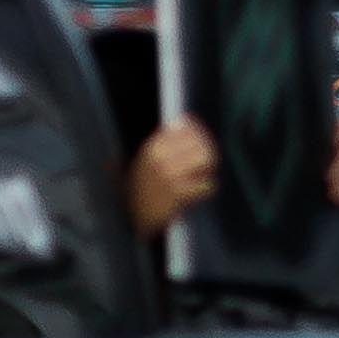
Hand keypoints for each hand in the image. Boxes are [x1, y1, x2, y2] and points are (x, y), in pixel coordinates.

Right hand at [123, 116, 215, 237]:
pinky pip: (207, 185)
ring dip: (207, 170)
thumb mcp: (147, 160)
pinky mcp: (178, 193)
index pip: (187, 129)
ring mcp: (169, 175)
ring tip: (201, 177)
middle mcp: (160, 157)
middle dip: (207, 153)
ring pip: (207, 160)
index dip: (201, 135)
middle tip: (204, 165)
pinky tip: (197, 192)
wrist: (130, 217)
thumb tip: (185, 120)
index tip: (204, 143)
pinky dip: (206, 189)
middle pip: (201, 144)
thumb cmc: (142, 187)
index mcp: (152, 146)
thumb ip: (166, 140)